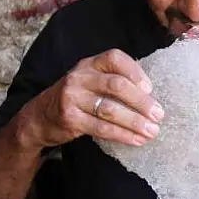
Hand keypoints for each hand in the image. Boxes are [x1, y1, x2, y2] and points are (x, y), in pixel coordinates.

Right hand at [19, 49, 163, 149]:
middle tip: (159, 114)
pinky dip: (123, 135)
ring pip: (111, 110)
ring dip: (135, 122)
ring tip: (152, 131)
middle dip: (141, 102)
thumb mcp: (91, 81)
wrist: (39, 117)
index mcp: (90, 63)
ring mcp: (72, 97)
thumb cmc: (76, 98)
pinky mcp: (70, 119)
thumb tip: (150, 95)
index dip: (135, 71)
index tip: (150, 88)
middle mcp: (80, 77)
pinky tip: (137, 140)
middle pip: (117, 85)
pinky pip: (102, 128)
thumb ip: (114, 81)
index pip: (115, 58)